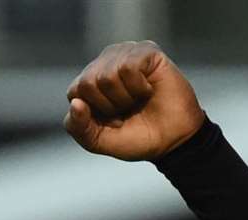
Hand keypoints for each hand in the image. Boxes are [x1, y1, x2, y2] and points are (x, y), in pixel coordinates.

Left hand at [63, 41, 204, 161]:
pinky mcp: (146, 50)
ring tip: (137, 100)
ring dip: (125, 98)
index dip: (93, 114)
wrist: (173, 139)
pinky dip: (139, 88)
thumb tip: (75, 102)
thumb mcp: (99, 141)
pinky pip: (128, 68)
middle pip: (87, 82)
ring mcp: (125, 54)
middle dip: (109, 106)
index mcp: (88, 84)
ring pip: (107, 75)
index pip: (74, 92)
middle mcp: (104, 64)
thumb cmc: (136, 137)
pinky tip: (148, 90)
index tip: (112, 121)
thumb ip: (79, 128)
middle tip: (127, 110)